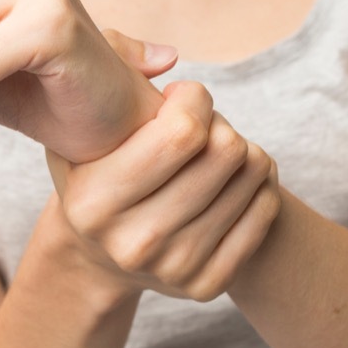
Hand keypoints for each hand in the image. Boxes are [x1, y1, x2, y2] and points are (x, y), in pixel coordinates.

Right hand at [45, 81, 281, 301]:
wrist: (97, 254)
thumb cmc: (96, 164)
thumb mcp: (81, 117)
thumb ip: (110, 64)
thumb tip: (167, 62)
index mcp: (92, 202)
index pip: (183, 132)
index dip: (195, 99)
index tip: (182, 97)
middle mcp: (131, 244)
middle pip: (226, 152)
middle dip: (220, 123)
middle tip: (202, 127)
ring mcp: (172, 270)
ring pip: (253, 176)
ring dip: (243, 150)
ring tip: (215, 151)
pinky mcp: (207, 286)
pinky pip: (265, 210)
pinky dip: (259, 183)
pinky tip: (234, 178)